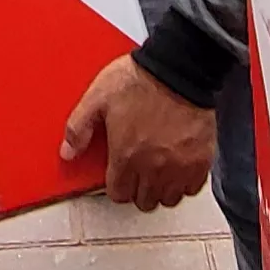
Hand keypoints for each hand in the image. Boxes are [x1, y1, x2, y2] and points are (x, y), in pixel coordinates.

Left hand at [61, 55, 214, 210]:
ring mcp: (179, 166)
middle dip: (138, 190)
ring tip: (158, 172)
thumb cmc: (141, 79)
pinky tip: (178, 168)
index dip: (117, 186)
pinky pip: (192, 188)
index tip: (119, 176)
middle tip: (138, 172)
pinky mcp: (201, 160)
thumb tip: (67, 152)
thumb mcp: (98, 97)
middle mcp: (153, 167)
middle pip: (144, 201)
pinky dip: (185, 183)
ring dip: (161, 189)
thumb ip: (79, 128)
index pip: (118, 194)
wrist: (179, 68)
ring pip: (168, 199)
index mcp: (125, 156)